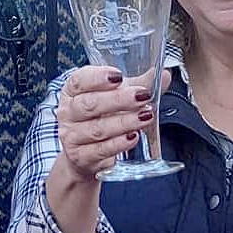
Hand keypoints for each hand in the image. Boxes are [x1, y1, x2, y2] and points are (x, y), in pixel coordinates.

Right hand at [55, 65, 158, 184]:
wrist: (86, 155)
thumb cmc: (100, 119)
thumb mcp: (116, 98)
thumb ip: (139, 85)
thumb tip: (164, 75)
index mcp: (73, 92)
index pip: (79, 80)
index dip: (97, 78)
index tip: (118, 76)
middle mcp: (68, 113)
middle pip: (89, 104)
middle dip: (118, 100)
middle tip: (142, 96)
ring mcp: (72, 136)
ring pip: (97, 129)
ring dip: (123, 123)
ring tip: (144, 117)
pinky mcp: (81, 157)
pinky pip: (100, 150)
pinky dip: (118, 144)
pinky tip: (132, 138)